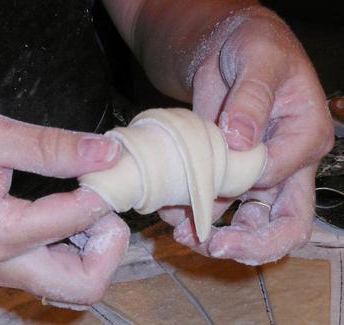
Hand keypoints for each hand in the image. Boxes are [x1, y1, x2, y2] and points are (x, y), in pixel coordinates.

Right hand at [0, 109, 128, 304]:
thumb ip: (53, 146)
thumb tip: (109, 153)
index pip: (76, 221)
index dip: (102, 193)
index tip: (106, 167)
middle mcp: (1, 266)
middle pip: (84, 285)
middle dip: (109, 245)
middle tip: (103, 203)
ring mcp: (2, 272)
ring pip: (74, 285)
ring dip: (96, 250)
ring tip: (88, 203)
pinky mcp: (3, 267)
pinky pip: (57, 273)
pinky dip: (79, 251)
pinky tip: (71, 214)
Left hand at [160, 10, 333, 264]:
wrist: (229, 50)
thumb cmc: (254, 48)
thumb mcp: (258, 61)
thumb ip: (252, 98)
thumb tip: (239, 142)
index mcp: (303, 137)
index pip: (280, 176)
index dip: (247, 185)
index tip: (213, 182)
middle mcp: (286, 164)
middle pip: (284, 223)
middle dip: (251, 243)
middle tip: (213, 247)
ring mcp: (256, 175)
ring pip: (250, 224)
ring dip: (218, 237)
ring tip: (183, 234)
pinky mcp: (228, 175)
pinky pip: (218, 206)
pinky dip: (195, 216)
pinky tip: (173, 214)